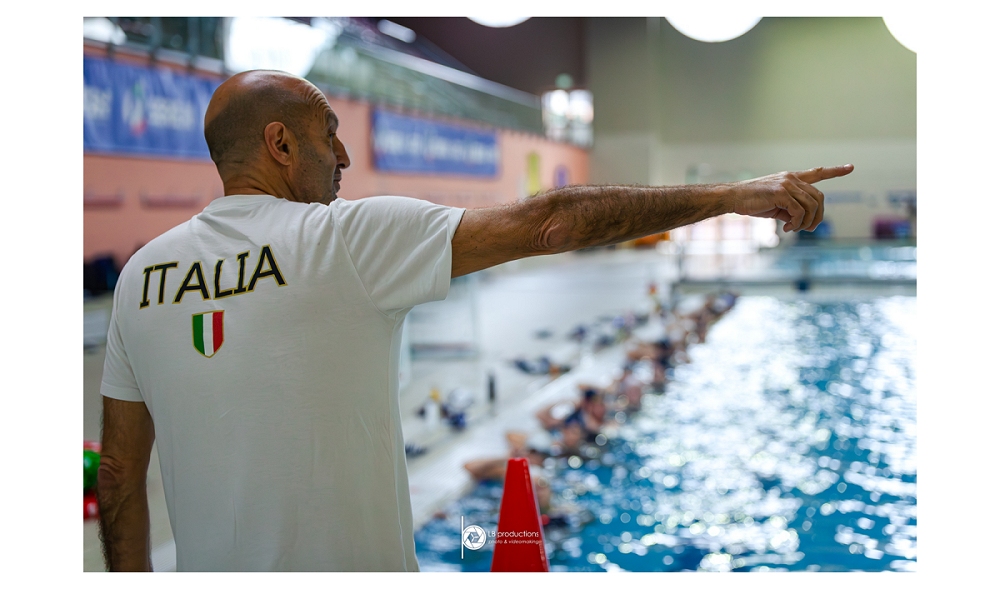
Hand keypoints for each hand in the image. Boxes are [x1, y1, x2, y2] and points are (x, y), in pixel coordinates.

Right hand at [732, 164, 853, 231]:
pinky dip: (796, 223)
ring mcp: (787, 184)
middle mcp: (792, 178)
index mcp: (791, 178)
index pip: (817, 173)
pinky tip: (786, 228)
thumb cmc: (752, 202)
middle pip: (819, 198)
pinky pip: (799, 211)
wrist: (733, 197)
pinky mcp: (781, 192)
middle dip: (818, 216)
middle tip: (807, 229)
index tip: (850, 167)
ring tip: (793, 229)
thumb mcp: (776, 205)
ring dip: (806, 222)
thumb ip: (791, 208)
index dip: (835, 171)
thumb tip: (802, 220)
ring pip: (811, 205)